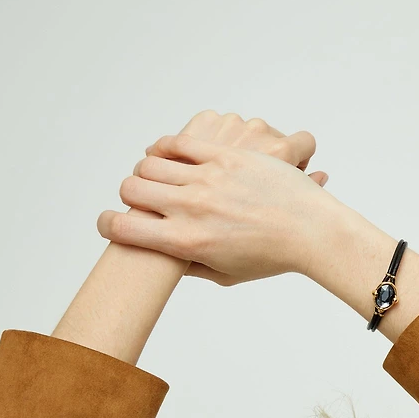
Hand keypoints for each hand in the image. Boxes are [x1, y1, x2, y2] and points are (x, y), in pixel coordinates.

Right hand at [97, 129, 341, 284]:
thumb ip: (190, 265)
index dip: (108, 226)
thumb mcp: (225, 274)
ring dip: (146, 171)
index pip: (123, 230)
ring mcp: (208, 179)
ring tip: (154, 178)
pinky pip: (180, 143)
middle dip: (126, 196)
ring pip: (151, 164)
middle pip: (130, 190)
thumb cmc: (271, 258)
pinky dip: (165, 147)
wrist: (311, 231)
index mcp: (186, 242)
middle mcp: (191, 208)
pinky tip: (166, 154)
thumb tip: (165, 260)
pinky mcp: (225, 156)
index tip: (109, 224)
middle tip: (137, 200)